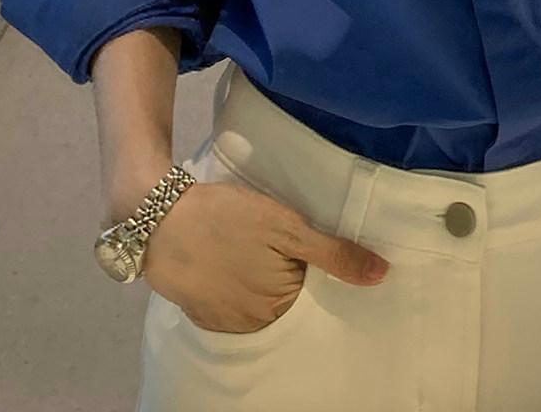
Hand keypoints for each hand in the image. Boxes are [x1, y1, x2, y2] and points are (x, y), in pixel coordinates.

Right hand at [138, 177, 388, 333]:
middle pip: (286, 300)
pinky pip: (233, 307)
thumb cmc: (227, 218)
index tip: (306, 249)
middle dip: (286, 276)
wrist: (159, 219)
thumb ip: (333, 253)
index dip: (313, 267)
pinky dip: (236, 288)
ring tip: (251, 251)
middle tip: (274, 245)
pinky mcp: (202, 315)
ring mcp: (226, 323)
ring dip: (260, 283)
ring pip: (259, 304)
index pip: (314, 291)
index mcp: (281, 303)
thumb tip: (381, 275)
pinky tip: (231, 263)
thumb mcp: (285, 226)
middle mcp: (255, 324)